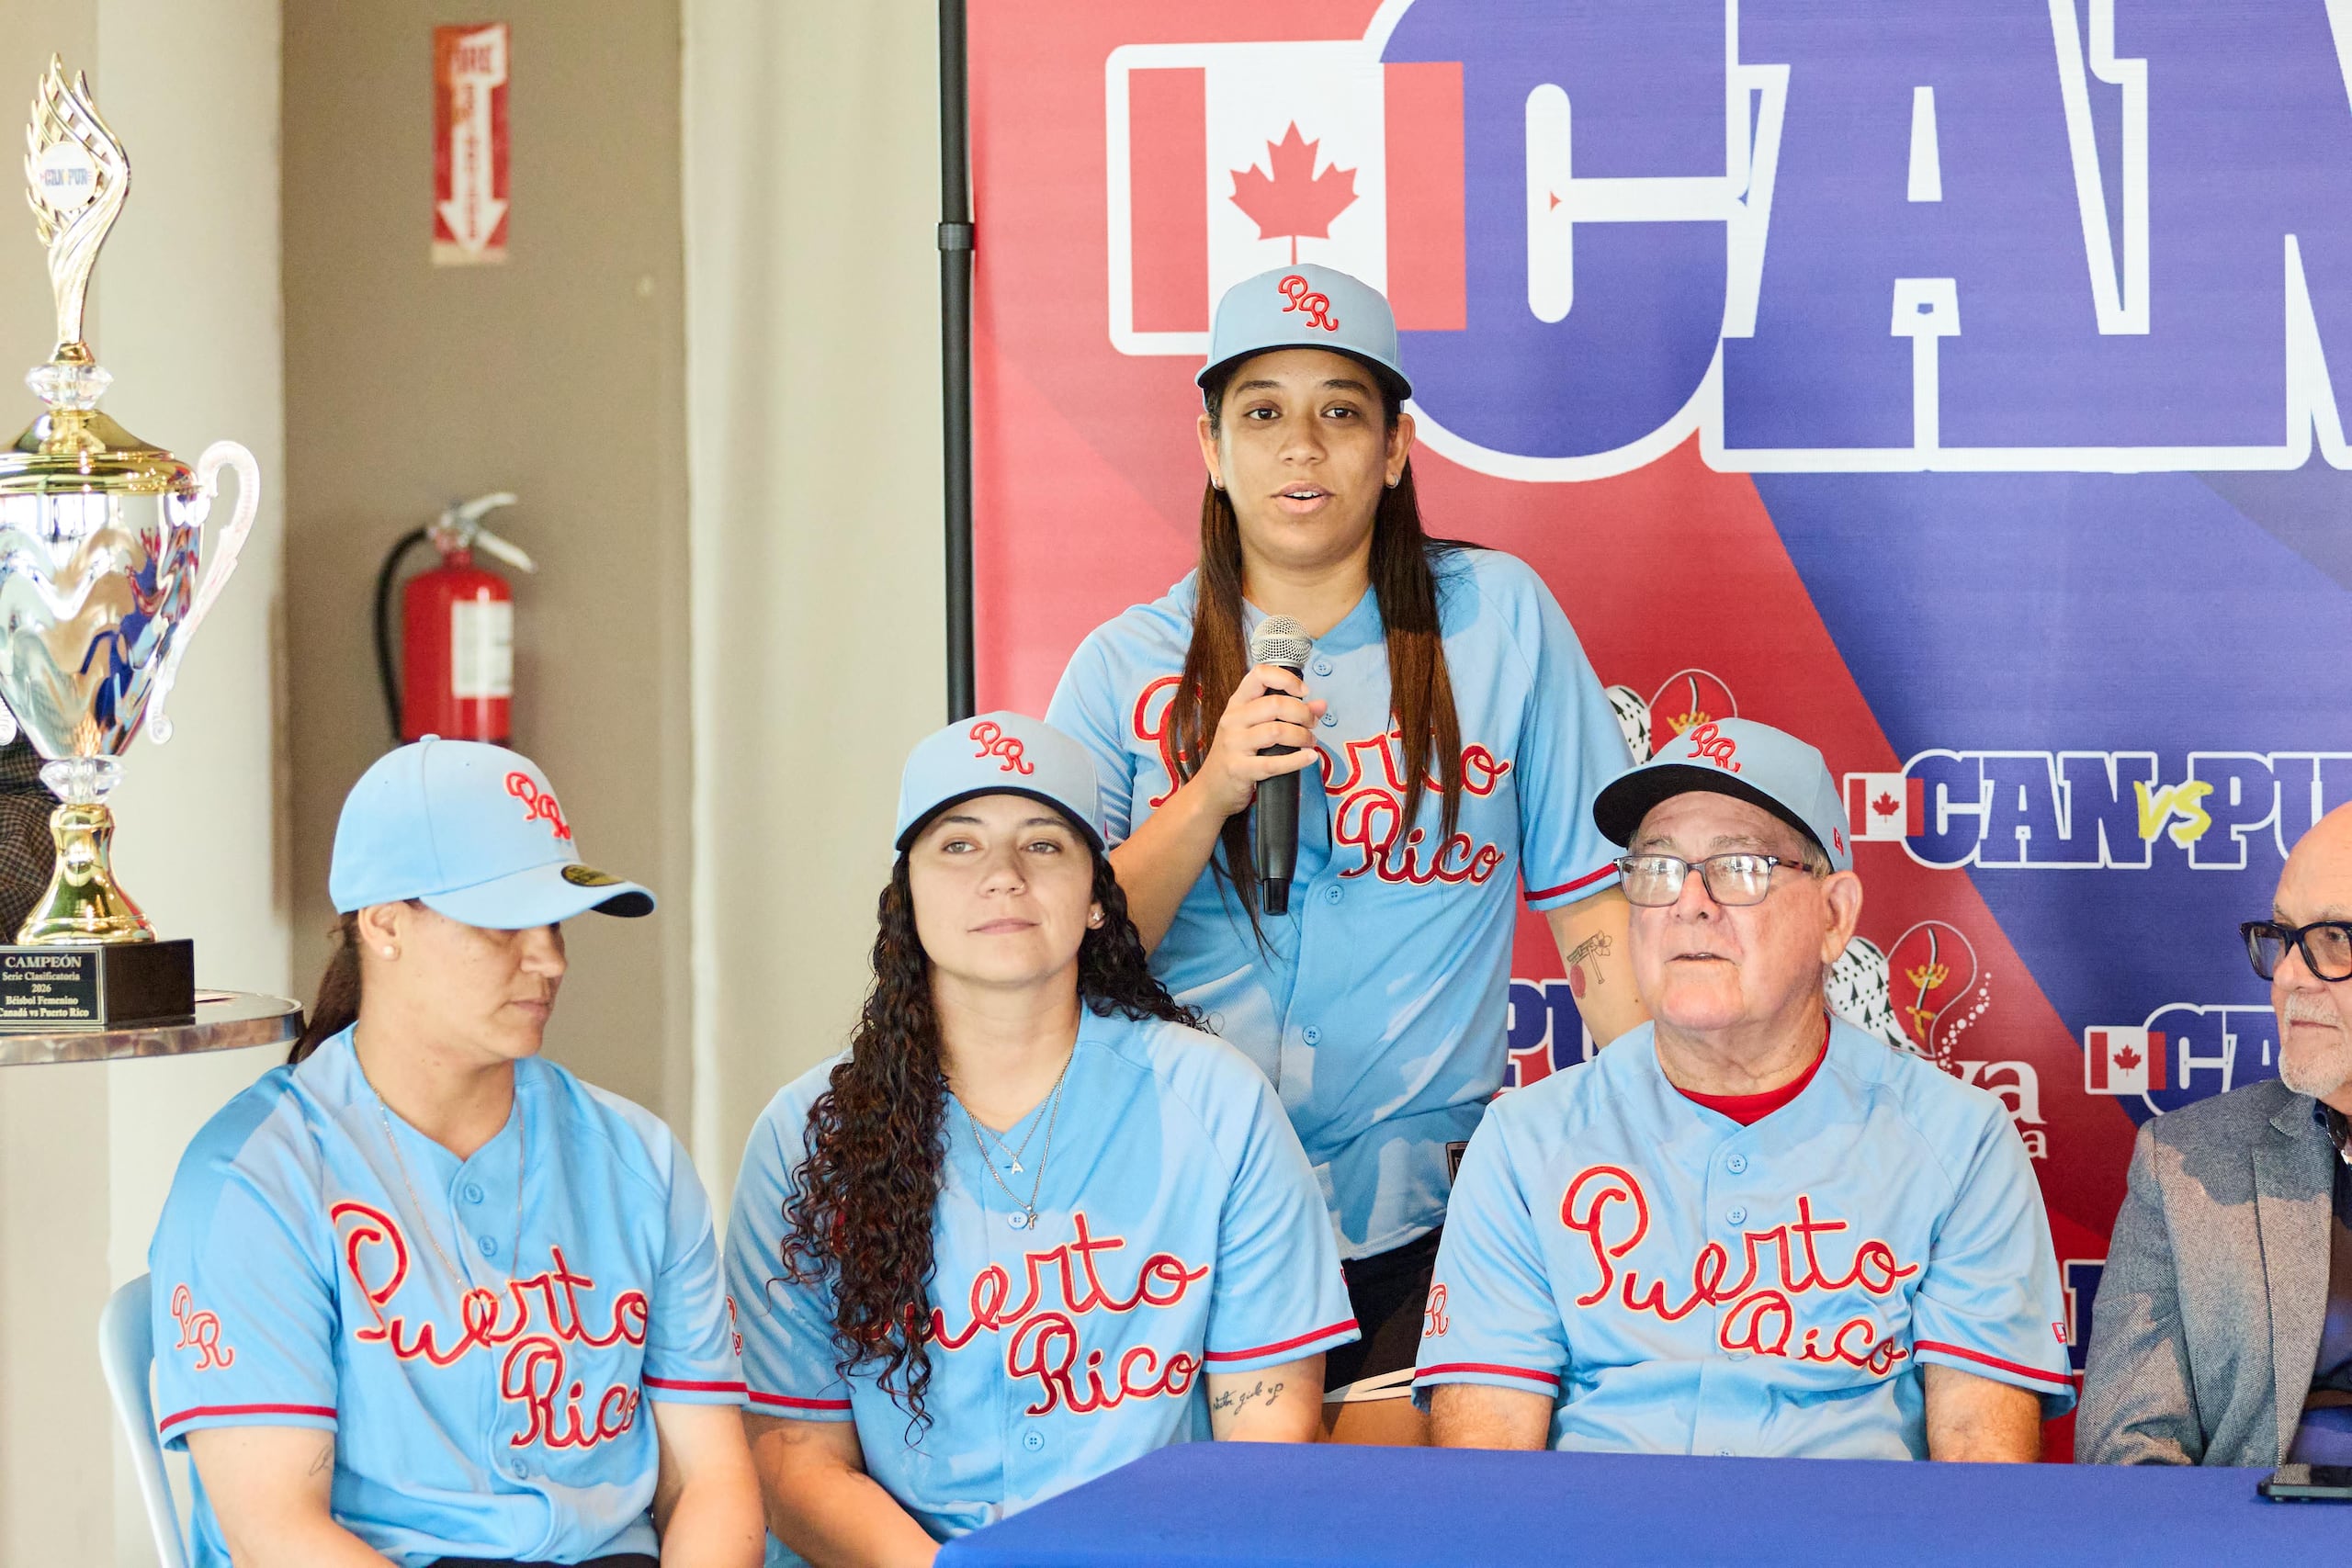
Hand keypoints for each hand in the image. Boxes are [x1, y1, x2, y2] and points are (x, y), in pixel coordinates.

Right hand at [1184, 664, 1325, 819]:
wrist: (1211, 788)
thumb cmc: (1237, 754)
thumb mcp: (1256, 728)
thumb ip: (1289, 714)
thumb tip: (1320, 705)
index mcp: (1236, 703)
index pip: (1260, 675)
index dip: (1286, 679)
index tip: (1304, 692)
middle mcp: (1233, 720)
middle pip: (1275, 704)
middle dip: (1303, 713)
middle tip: (1312, 724)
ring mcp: (1234, 745)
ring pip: (1277, 731)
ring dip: (1302, 736)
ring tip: (1310, 742)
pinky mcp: (1239, 769)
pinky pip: (1274, 763)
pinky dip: (1297, 760)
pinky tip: (1310, 758)